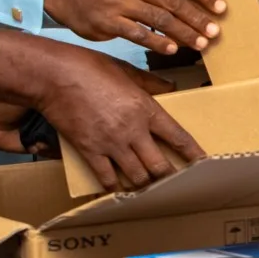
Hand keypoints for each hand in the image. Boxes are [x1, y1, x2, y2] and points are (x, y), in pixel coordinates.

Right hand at [0, 30, 203, 189]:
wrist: (54, 75)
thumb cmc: (89, 67)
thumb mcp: (126, 70)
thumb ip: (150, 83)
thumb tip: (171, 88)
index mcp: (146, 108)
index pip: (178, 137)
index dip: (194, 155)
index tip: (204, 165)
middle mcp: (132, 130)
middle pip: (160, 166)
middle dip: (170, 177)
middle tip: (176, 183)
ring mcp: (111, 143)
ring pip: (137, 176)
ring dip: (145, 185)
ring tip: (149, 188)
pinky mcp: (89, 150)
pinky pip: (106, 178)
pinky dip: (114, 187)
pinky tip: (118, 190)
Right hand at [42, 0, 226, 54]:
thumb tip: (197, 2)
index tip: (221, 7)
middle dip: (197, 17)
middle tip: (214, 31)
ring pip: (159, 17)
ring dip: (183, 32)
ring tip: (200, 44)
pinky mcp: (106, 19)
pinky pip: (139, 33)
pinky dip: (158, 42)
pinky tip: (172, 49)